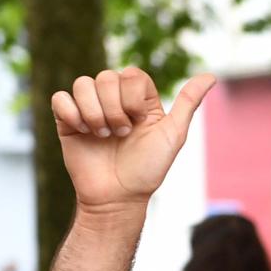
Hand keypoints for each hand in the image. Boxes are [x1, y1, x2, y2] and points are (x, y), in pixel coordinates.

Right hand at [50, 67, 214, 210]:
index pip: (132, 74)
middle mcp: (113, 100)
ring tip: (103, 136)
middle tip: (121, 134)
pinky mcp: (67, 121)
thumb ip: (188, 103)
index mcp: (138, 100)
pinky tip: (82, 131)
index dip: (134, 98)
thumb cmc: (148, 169)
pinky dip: (71, 113)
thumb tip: (210, 76)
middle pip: (106, 77)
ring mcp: (89, 109)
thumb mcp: (173, 134)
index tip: (139, 123)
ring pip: (82, 83)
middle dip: (115, 109)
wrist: (118, 196)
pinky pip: (60, 97)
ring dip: (95, 112)